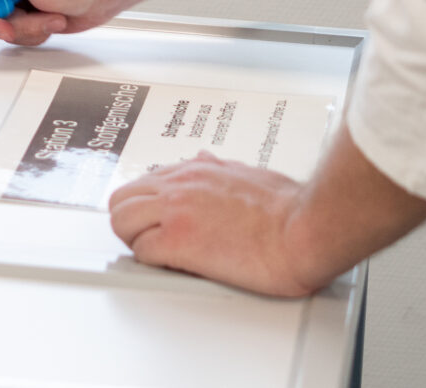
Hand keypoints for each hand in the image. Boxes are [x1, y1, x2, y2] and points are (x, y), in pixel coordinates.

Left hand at [110, 127, 425, 297]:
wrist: (304, 229)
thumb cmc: (289, 207)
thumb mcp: (249, 172)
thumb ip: (221, 169)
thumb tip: (207, 160)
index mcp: (197, 169)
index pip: (145, 182)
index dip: (146, 206)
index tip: (154, 220)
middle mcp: (181, 185)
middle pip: (122, 199)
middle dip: (130, 221)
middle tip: (147, 239)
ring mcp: (176, 212)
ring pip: (122, 221)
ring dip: (135, 240)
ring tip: (156, 254)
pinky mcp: (180, 242)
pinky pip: (142, 251)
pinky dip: (151, 261)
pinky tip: (171, 266)